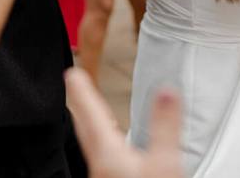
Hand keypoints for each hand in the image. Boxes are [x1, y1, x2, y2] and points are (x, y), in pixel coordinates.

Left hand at [66, 68, 183, 177]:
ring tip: (90, 114)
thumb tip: (166, 90)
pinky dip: (101, 144)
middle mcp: (99, 164)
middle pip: (84, 128)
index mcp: (107, 152)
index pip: (90, 113)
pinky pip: (101, 159)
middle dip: (81, 106)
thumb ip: (165, 127)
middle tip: (74, 87)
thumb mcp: (164, 163)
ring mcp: (102, 175)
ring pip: (91, 145)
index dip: (82, 90)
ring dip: (89, 125)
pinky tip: (113, 151)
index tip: (73, 72)